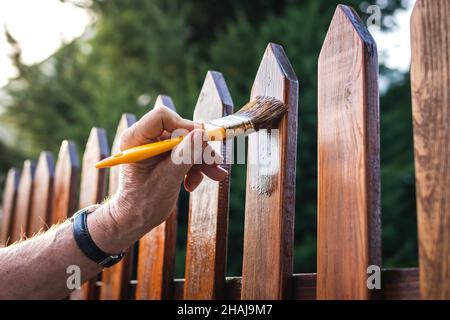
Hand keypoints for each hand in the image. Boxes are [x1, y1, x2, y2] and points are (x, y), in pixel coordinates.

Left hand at [94, 106, 227, 251]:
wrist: (136, 219)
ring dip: (202, 160)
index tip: (202, 141)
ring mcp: (155, 146)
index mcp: (136, 139)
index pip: (162, 117)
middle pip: (180, 131)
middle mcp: (145, 138)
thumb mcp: (167, 179)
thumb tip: (202, 133)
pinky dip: (195, 167)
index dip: (184, 126)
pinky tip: (194, 183)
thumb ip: (185, 155)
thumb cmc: (143, 203)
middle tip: (216, 163)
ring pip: (187, 143)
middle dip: (199, 149)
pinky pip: (186, 153)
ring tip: (215, 176)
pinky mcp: (164, 155)